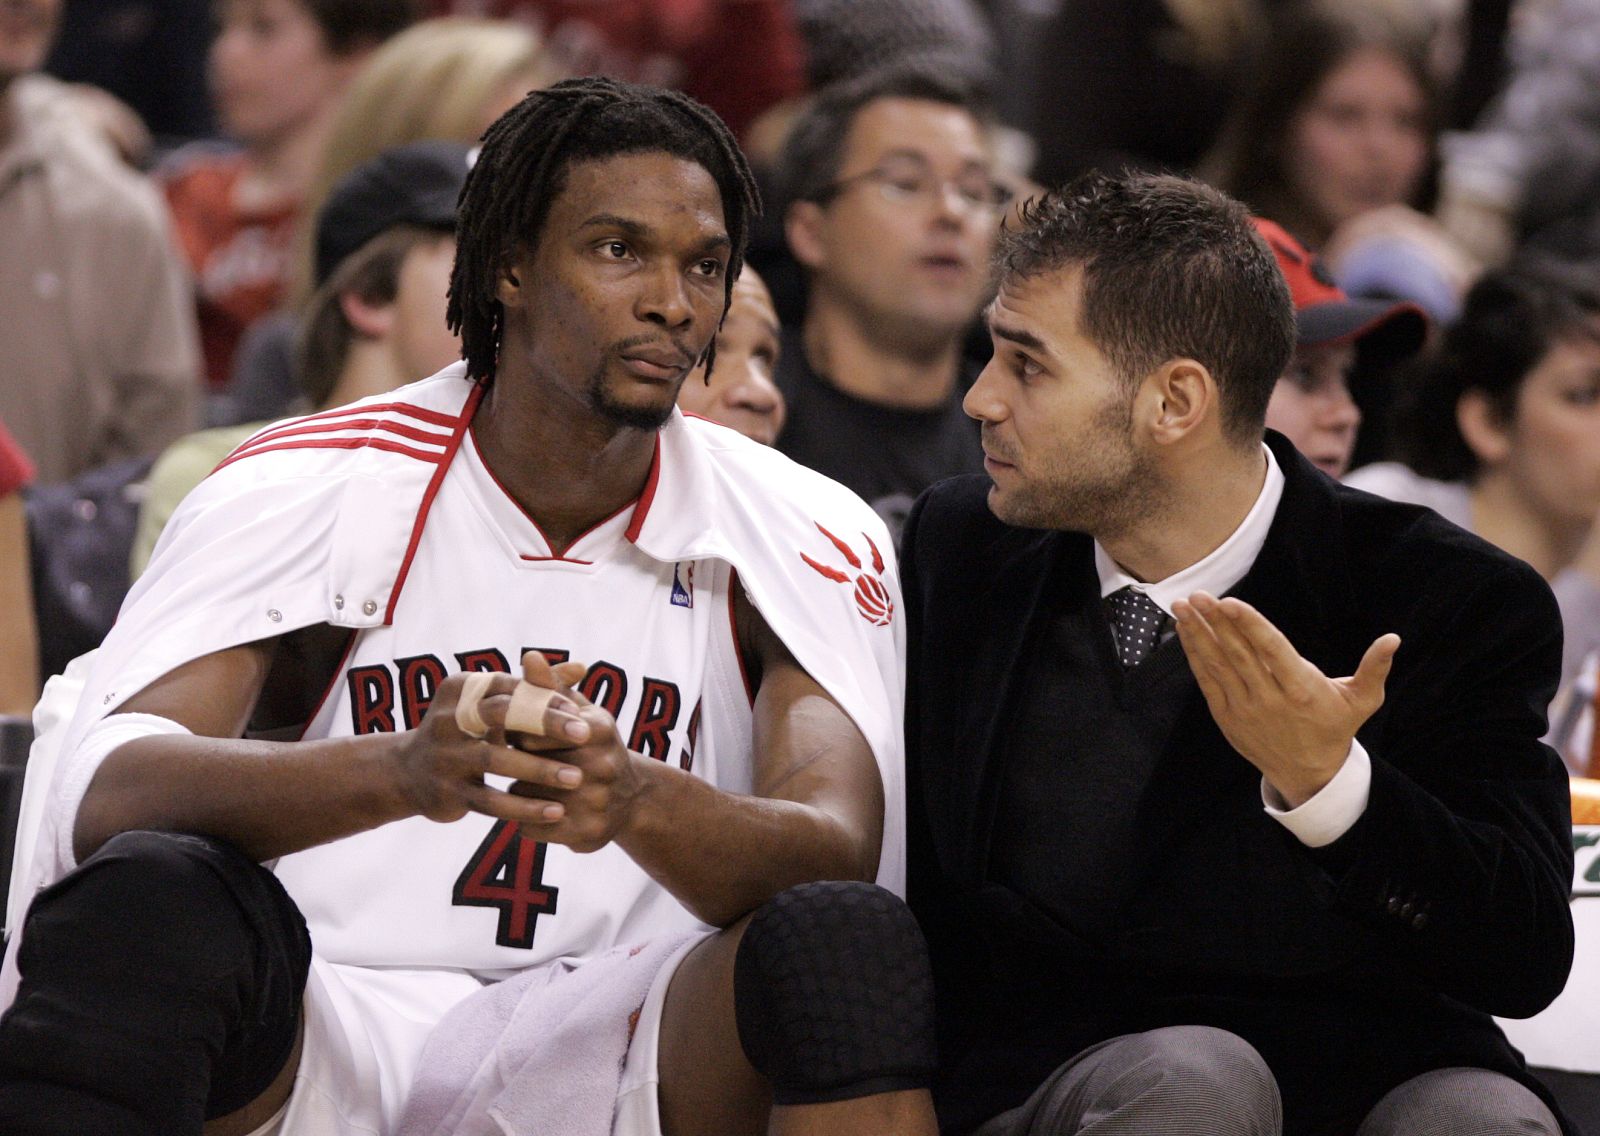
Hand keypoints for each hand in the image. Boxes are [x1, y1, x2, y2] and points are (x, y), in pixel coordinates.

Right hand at [390, 667, 590, 825]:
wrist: (408, 773)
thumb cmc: (468, 731)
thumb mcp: (495, 705)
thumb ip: (537, 687)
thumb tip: (582, 666)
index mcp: (461, 689)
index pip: (509, 687)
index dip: (546, 698)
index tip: (580, 712)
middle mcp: (447, 717)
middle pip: (501, 715)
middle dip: (546, 724)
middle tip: (585, 735)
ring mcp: (443, 756)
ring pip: (496, 760)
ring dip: (540, 770)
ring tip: (577, 778)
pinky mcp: (446, 793)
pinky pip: (490, 801)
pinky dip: (524, 806)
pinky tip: (555, 811)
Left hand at [505, 672, 651, 852]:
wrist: (632, 797)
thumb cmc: (593, 744)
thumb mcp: (579, 711)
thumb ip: (551, 686)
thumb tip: (529, 657)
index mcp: (597, 729)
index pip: (534, 729)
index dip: (519, 733)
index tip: (516, 735)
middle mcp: (603, 767)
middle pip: (529, 764)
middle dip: (519, 762)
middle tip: (518, 761)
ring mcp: (597, 803)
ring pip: (526, 797)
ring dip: (520, 791)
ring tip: (531, 785)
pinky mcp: (588, 835)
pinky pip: (532, 828)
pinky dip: (526, 820)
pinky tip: (537, 808)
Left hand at [1172, 592, 1399, 806]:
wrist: (1308, 773)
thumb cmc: (1335, 728)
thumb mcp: (1362, 701)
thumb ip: (1374, 668)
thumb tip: (1393, 639)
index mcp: (1302, 690)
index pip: (1272, 651)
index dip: (1250, 626)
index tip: (1230, 603)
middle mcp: (1270, 699)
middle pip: (1239, 654)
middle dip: (1216, 622)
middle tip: (1199, 594)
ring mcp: (1245, 708)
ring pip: (1218, 665)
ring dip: (1198, 634)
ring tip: (1183, 606)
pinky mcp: (1227, 716)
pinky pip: (1207, 681)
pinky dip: (1195, 655)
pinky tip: (1186, 631)